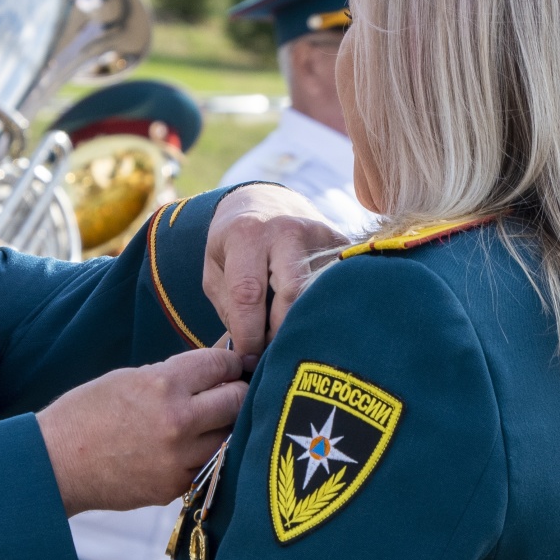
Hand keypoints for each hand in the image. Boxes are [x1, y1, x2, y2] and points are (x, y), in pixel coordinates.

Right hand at [38, 348, 245, 515]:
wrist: (56, 463)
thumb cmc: (85, 414)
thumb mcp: (128, 378)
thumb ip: (172, 376)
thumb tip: (211, 372)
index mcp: (164, 384)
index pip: (220, 364)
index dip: (229, 362)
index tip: (230, 366)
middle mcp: (179, 420)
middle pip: (237, 401)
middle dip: (236, 392)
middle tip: (232, 392)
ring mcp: (180, 458)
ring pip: (230, 437)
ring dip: (225, 427)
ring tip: (212, 422)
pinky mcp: (176, 486)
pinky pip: (208, 465)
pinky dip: (205, 455)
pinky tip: (189, 448)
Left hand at [205, 185, 347, 361]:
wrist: (267, 200)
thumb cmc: (235, 242)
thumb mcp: (216, 268)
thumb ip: (229, 308)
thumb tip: (249, 354)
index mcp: (248, 235)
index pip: (249, 293)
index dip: (249, 334)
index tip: (249, 358)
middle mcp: (288, 231)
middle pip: (292, 294)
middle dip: (280, 332)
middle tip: (272, 353)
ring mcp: (321, 236)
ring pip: (319, 294)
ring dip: (305, 324)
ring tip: (292, 341)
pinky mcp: (343, 245)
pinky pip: (337, 286)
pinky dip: (325, 310)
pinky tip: (314, 324)